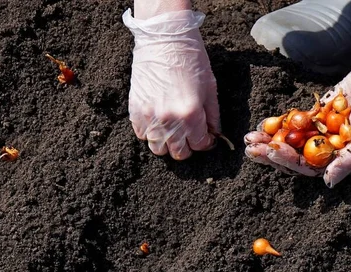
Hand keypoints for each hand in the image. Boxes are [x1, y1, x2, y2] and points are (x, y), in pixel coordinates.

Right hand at [122, 9, 219, 159]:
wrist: (163, 38)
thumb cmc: (190, 59)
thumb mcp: (210, 87)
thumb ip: (213, 115)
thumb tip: (215, 134)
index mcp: (190, 113)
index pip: (200, 144)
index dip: (206, 142)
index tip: (206, 137)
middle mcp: (169, 119)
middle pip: (178, 152)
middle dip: (188, 146)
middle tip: (191, 135)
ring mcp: (149, 116)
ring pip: (158, 148)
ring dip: (168, 143)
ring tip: (174, 130)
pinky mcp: (135, 110)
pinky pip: (142, 134)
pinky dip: (151, 132)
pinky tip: (159, 120)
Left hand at [245, 42, 350, 186]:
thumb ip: (348, 163)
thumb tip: (328, 183)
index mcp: (331, 160)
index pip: (303, 166)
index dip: (285, 161)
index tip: (270, 151)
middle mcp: (321, 150)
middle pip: (290, 155)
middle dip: (269, 152)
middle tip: (250, 148)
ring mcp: (314, 134)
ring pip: (286, 140)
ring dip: (267, 140)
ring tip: (249, 138)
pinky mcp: (311, 118)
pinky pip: (290, 124)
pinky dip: (276, 125)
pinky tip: (261, 124)